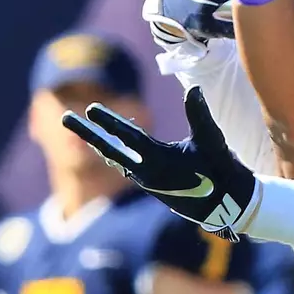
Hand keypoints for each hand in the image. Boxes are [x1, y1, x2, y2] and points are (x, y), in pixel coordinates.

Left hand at [62, 86, 259, 238]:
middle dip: (87, 133)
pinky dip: (117, 154)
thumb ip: (200, 114)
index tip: (90, 108)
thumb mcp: (212, 141)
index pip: (129, 137)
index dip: (109, 122)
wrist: (229, 205)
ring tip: (84, 128)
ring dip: (100, 143)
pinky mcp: (153, 186)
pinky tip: (112, 148)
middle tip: (64, 117)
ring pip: (118, 158)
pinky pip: (128, 166)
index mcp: (160, 161)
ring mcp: (148, 182)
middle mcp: (148, 173)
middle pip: (110, 150)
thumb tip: (194, 88)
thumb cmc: (222, 170)